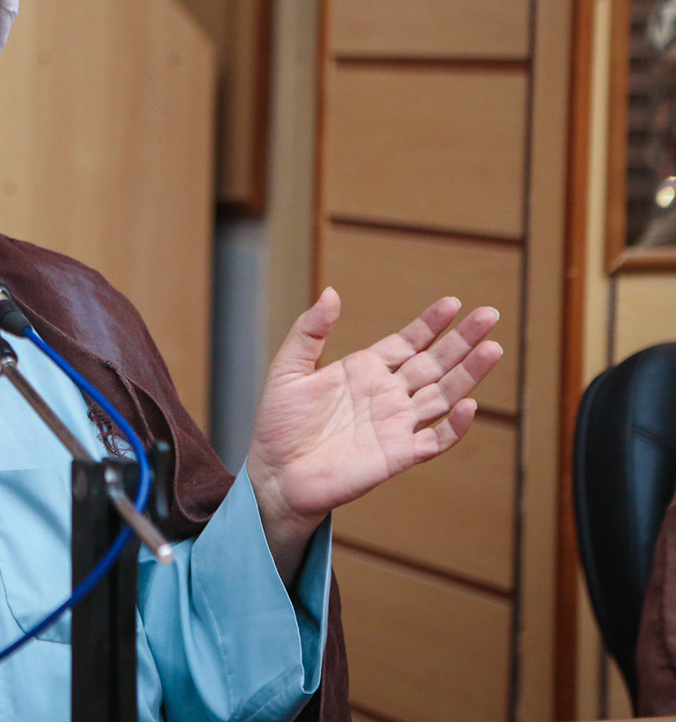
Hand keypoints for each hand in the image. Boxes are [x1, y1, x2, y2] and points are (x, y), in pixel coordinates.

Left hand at [246, 288, 502, 581]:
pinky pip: (435, 440)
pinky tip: (468, 405)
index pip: (408, 342)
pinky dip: (454, 425)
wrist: (273, 473)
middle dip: (462, 340)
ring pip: (443, 396)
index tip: (454, 303)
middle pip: (434, 363)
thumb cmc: (278, 424)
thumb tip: (331, 292)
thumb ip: (309, 331)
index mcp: (364, 370)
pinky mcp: (397, 456)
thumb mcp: (288, 369)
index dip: (431, 324)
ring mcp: (395, 425)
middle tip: (490, 314)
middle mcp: (387, 395)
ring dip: (469, 374)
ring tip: (492, 349)